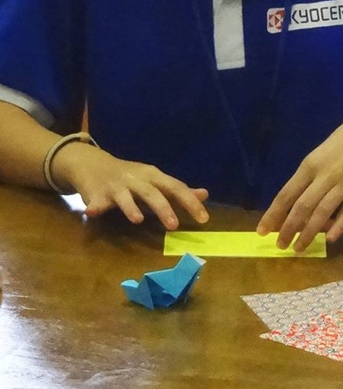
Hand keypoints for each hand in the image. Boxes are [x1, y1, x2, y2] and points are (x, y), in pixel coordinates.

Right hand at [53, 141, 208, 230]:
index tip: (204, 219)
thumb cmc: (130, 176)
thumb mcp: (155, 180)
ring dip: (131, 207)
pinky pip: (96, 201)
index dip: (190, 202)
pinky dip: (95, 206)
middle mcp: (137, 179)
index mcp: (154, 176)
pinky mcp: (97, 193)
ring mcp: (117, 186)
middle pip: (153, 193)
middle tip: (174, 226)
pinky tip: (92, 213)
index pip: (176, 188)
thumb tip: (204, 195)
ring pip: (126, 197)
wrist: (92, 162)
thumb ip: (177, 190)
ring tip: (138, 220)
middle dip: (164, 208)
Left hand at [256, 103, 342, 250]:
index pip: (286, 194)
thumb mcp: (320, 154)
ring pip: (322, 213)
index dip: (272, 215)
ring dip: (309, 233)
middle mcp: (325, 176)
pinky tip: (329, 239)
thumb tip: (296, 207)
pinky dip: (337, 227)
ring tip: (299, 248)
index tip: (261, 231)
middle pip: (302, 207)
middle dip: (288, 229)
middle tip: (280, 246)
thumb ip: (309, 179)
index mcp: (311, 165)